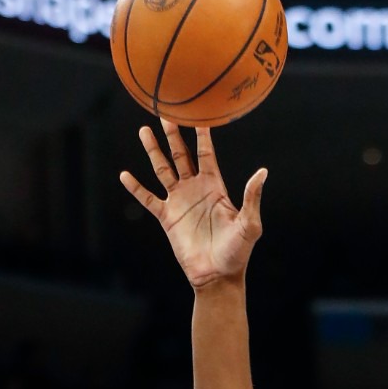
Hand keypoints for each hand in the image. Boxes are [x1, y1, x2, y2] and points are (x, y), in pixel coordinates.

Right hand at [121, 122, 265, 289]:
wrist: (217, 276)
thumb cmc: (237, 252)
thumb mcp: (249, 224)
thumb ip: (252, 197)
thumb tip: (262, 172)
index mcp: (214, 187)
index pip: (206, 154)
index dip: (202, 135)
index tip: (198, 114)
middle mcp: (195, 189)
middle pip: (181, 155)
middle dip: (173, 135)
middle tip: (165, 112)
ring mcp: (179, 202)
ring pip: (163, 170)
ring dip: (153, 151)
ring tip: (144, 131)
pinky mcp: (167, 218)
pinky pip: (149, 199)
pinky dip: (136, 188)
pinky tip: (125, 175)